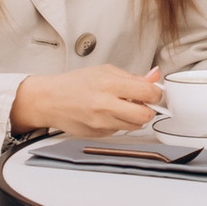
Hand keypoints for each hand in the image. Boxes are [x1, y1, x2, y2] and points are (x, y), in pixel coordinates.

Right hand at [10, 63, 163, 136]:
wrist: (50, 100)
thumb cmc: (74, 84)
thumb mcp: (104, 71)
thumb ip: (131, 77)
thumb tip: (154, 77)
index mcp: (109, 84)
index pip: (148, 92)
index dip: (156, 93)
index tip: (154, 92)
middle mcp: (105, 105)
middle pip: (145, 115)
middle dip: (149, 109)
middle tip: (143, 103)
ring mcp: (102, 122)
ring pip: (135, 125)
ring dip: (135, 117)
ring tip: (122, 106)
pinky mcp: (99, 134)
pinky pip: (120, 130)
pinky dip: (120, 123)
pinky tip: (108, 114)